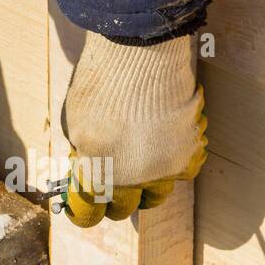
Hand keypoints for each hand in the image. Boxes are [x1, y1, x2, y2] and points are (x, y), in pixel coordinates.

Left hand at [61, 33, 206, 227]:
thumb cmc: (101, 81)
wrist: (140, 52)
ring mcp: (163, 167)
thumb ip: (83, 155)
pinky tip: (165, 150)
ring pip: (156, 195)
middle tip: (111, 187)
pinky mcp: (189, 151)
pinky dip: (174, 166)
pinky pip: (182, 173)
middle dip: (114, 200)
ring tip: (140, 170)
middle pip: (123, 208)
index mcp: (97, 172)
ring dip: (146, 188)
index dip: (85, 211)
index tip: (86, 208)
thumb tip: (88, 171)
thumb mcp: (75, 123)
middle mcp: (132, 178)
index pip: (88, 211)